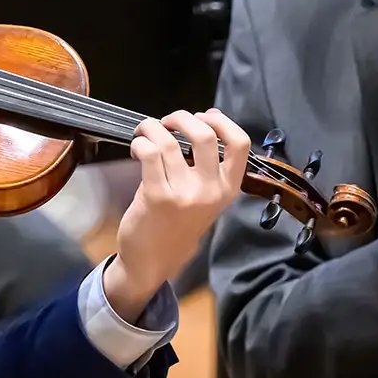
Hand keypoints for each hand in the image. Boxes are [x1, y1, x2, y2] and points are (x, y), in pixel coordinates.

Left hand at [105, 110, 251, 318]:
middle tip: (168, 122)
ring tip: (146, 132)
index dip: (221, 121)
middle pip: (204, 134)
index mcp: (227, 189)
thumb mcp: (204, 199)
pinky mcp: (157, 196)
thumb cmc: (177, 225)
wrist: (152, 261)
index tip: (203, 116)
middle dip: (182, 118)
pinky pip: (149, 153)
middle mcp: (210, 191)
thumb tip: (200, 123)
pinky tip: (137, 147)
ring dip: (152, 127)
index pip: (240, 144)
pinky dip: (141, 142)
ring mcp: (184, 194)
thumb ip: (207, 168)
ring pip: (169, 140)